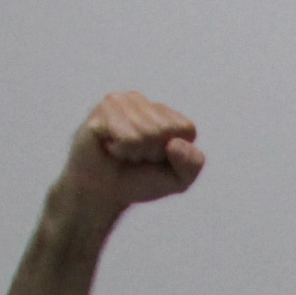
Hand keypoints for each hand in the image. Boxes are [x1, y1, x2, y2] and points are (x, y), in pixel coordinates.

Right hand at [61, 91, 202, 215]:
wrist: (103, 192)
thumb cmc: (140, 180)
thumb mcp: (179, 180)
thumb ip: (192, 163)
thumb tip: (175, 143)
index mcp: (170, 117)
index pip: (186, 129)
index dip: (175, 155)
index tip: (157, 160)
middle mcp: (146, 103)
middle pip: (164, 131)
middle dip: (151, 153)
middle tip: (136, 157)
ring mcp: (123, 102)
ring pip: (145, 133)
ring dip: (134, 152)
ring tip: (123, 152)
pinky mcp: (103, 110)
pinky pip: (126, 137)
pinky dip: (120, 150)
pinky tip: (110, 146)